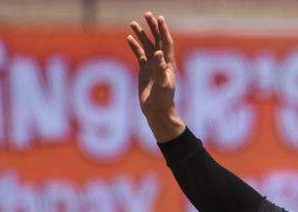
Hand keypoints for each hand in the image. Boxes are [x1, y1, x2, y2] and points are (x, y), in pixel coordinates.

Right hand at [126, 11, 183, 141]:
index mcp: (168, 64)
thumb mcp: (163, 85)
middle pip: (157, 40)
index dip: (163, 30)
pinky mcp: (144, 71)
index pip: (166, 43)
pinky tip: (129, 38)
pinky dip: (134, 46)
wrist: (157, 111)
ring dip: (141, 35)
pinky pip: (139, 55)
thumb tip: (157, 53)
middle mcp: (161, 62)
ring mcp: (152, 66)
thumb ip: (160, 69)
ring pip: (146, 46)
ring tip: (133, 24)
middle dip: (152, 27)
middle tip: (147, 14)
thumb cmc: (163, 100)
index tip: (159, 18)